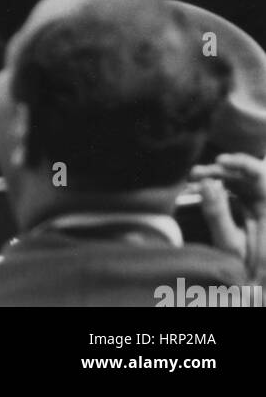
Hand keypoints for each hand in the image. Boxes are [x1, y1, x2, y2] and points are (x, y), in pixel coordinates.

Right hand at [190, 153, 265, 279]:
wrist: (253, 290)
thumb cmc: (248, 271)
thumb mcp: (230, 245)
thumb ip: (217, 214)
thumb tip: (205, 183)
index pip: (258, 173)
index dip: (240, 162)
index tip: (219, 161)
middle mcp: (262, 202)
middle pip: (242, 175)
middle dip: (219, 170)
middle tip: (195, 173)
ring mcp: (254, 206)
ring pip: (234, 182)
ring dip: (214, 177)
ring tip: (192, 178)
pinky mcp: (244, 211)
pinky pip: (229, 192)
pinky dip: (213, 189)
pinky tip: (198, 189)